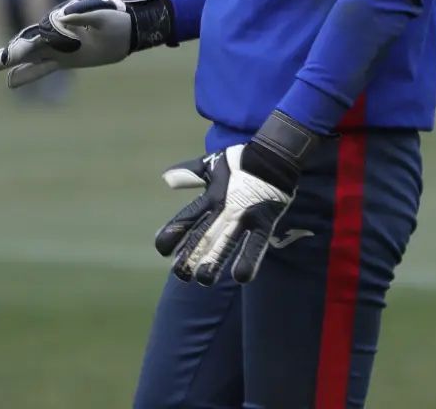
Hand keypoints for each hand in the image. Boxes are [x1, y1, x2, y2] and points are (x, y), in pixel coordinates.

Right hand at [0, 0, 173, 88]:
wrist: (127, 31)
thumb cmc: (115, 19)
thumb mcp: (102, 16)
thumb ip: (84, 16)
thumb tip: (65, 18)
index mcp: (61, 23)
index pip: (37, 34)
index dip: (24, 43)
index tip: (11, 53)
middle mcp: (56, 37)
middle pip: (29, 46)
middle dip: (12, 54)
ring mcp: (59, 49)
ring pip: (31, 57)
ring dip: (14, 63)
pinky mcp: (65, 60)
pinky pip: (43, 68)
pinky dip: (27, 74)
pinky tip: (11, 81)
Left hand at [154, 110, 319, 285]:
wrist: (274, 155)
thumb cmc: (240, 161)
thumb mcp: (212, 164)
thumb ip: (189, 173)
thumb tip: (167, 179)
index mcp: (210, 196)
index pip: (187, 218)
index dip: (173, 234)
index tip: (162, 249)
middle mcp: (224, 208)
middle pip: (203, 236)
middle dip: (190, 257)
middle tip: (180, 274)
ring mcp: (244, 216)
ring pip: (226, 243)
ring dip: (214, 261)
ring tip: (204, 279)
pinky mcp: (264, 222)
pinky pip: (256, 244)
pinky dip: (249, 259)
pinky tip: (241, 276)